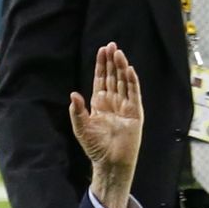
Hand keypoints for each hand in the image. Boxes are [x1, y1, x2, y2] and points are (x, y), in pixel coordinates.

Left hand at [68, 42, 142, 207]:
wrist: (110, 162)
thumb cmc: (95, 147)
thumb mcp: (81, 128)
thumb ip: (77, 111)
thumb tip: (73, 94)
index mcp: (99, 104)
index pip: (101, 80)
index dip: (101, 65)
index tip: (101, 51)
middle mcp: (113, 102)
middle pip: (113, 77)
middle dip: (111, 61)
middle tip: (111, 45)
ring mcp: (125, 106)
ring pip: (123, 82)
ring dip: (121, 67)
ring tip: (118, 53)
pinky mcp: (135, 113)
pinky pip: (134, 93)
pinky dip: (132, 81)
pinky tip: (129, 69)